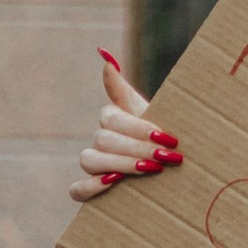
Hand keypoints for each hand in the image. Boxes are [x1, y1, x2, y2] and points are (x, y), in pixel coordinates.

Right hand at [70, 47, 180, 202]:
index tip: (168, 138)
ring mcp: (92, 163)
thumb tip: (106, 58)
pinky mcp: (88, 189)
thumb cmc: (162, 137)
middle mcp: (99, 139)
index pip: (112, 118)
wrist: (170, 165)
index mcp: (112, 117)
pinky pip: (76, 190)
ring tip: (150, 169)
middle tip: (166, 157)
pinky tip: (113, 184)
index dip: (138, 128)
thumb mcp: (153, 111)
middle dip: (138, 148)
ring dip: (120, 164)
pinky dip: (91, 188)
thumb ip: (124, 89)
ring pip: (89, 160)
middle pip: (104, 139)